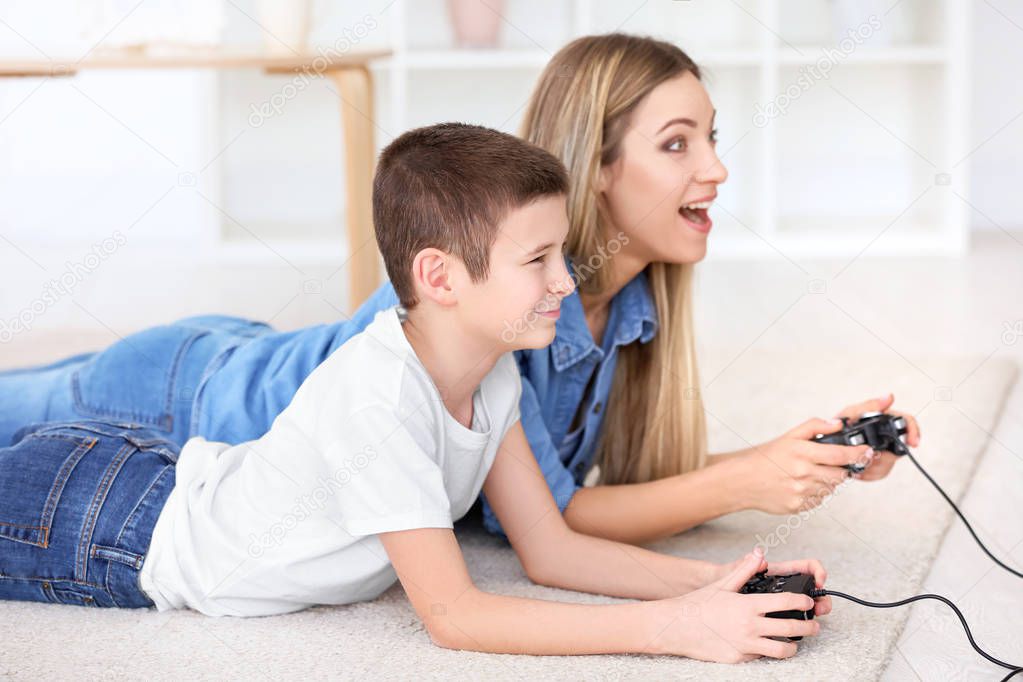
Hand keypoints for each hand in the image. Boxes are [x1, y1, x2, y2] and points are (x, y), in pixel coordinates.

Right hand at [648, 548, 820, 662]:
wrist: (677, 626)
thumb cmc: (699, 604)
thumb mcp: (723, 584)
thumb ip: (744, 570)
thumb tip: (759, 555)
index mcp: (748, 605)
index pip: (786, 603)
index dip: (802, 602)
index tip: (808, 602)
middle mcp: (749, 626)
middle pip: (790, 628)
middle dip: (808, 626)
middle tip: (813, 625)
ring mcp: (745, 644)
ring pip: (781, 650)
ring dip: (793, 646)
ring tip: (796, 643)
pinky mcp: (739, 658)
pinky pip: (760, 656)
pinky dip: (767, 651)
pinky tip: (767, 645)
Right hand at [734, 417, 872, 513]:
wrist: (744, 480)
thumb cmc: (766, 457)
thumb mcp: (789, 436)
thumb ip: (815, 426)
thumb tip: (838, 424)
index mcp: (802, 453)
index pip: (841, 455)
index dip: (858, 453)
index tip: (867, 451)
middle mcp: (804, 474)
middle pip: (840, 474)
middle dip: (841, 468)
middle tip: (828, 463)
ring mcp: (802, 492)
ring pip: (831, 487)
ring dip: (827, 480)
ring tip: (809, 473)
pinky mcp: (799, 506)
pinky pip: (819, 499)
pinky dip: (816, 492)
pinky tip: (802, 485)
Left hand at [833, 392, 920, 480]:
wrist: (824, 445)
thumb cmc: (836, 425)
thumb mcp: (850, 414)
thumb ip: (868, 406)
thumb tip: (889, 397)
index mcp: (882, 420)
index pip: (907, 421)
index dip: (913, 430)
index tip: (913, 442)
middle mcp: (885, 436)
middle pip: (898, 448)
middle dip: (885, 456)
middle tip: (869, 457)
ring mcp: (881, 451)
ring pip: (889, 463)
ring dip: (874, 466)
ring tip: (858, 461)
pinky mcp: (874, 465)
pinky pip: (879, 473)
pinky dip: (868, 473)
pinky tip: (858, 469)